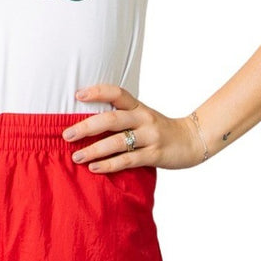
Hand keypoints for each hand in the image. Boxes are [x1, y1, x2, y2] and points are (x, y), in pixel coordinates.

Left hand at [61, 83, 203, 171]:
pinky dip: (109, 165)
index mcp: (139, 107)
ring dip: (94, 150)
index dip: (97, 92)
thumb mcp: (144, 118)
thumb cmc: (162, 131)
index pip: (117, 93)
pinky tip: (94, 168)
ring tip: (76, 157)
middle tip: (67, 135)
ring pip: (117, 142)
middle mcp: (144, 119)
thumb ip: (124, 119)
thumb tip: (91, 124)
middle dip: (86, 127)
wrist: (193, 141)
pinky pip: (127, 160)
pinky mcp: (154, 155)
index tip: (78, 95)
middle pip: (111, 119)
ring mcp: (150, 137)